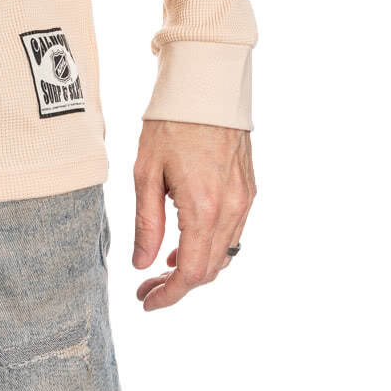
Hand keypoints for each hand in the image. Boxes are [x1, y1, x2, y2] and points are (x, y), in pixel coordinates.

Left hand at [132, 120, 254, 310]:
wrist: (207, 88)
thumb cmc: (170, 124)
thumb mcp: (146, 172)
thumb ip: (146, 223)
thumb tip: (142, 264)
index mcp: (203, 207)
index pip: (191, 273)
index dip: (168, 295)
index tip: (146, 302)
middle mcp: (231, 210)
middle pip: (209, 270)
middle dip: (177, 286)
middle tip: (147, 288)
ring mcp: (245, 201)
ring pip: (223, 255)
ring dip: (195, 269)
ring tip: (162, 268)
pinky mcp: (248, 191)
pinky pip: (232, 234)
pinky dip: (210, 248)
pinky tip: (186, 244)